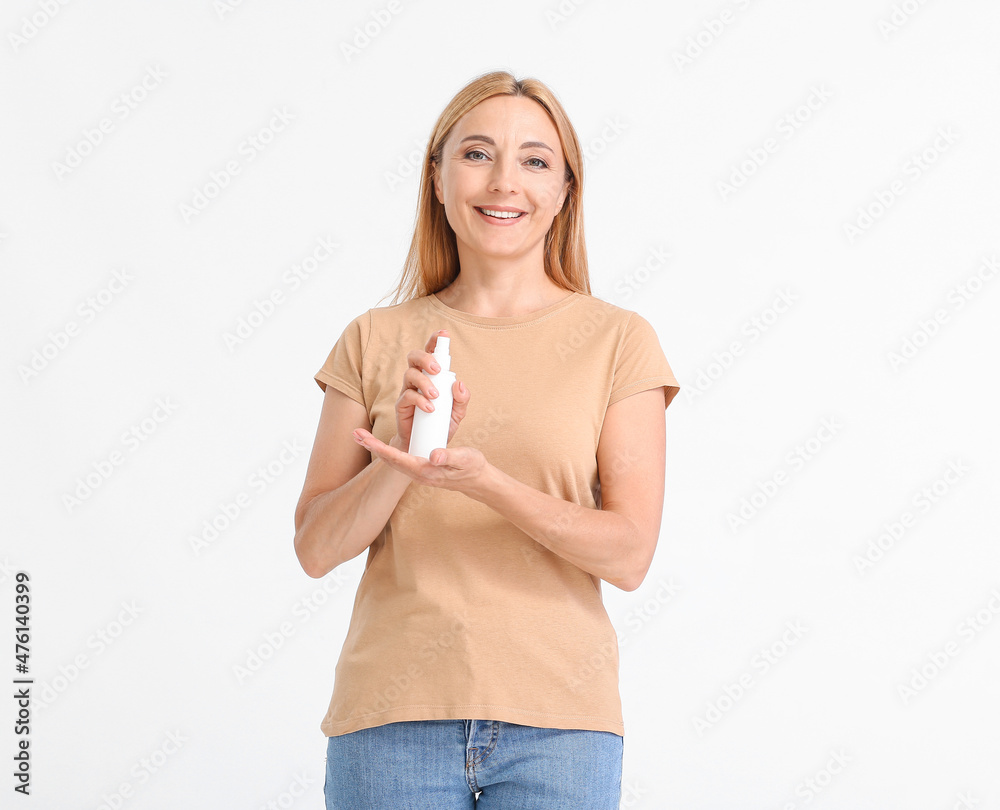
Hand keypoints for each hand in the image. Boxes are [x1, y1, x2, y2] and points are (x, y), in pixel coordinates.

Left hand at [352, 430, 489, 494]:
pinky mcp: (420, 468)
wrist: (477, 479)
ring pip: (392, 460)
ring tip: (361, 436)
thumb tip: (434, 455)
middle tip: (355, 434)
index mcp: (426, 470)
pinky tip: (380, 444)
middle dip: (372, 447)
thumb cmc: (472, 467)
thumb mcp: (465, 459)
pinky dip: (387, 450)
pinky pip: (399, 460)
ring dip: (376, 448)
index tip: (367, 440)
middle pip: (389, 460)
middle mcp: (418, 473)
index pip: (398, 459)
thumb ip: (450, 457)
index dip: (381, 449)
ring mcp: (418, 472)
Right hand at [391, 329, 470, 450]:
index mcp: (432, 376)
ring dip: (424, 382)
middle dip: (426, 358)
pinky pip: (406, 396)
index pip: (431, 352)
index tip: (443, 333)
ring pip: (409, 374)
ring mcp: (407, 391)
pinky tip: (429, 408)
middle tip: (438, 370)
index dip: (435, 340)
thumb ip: (462, 399)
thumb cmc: (441, 424)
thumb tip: (459, 383)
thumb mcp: (458, 413)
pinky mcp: (401, 406)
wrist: (427, 447)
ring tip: (435, 396)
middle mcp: (418, 379)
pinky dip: (419, 400)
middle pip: (415, 357)